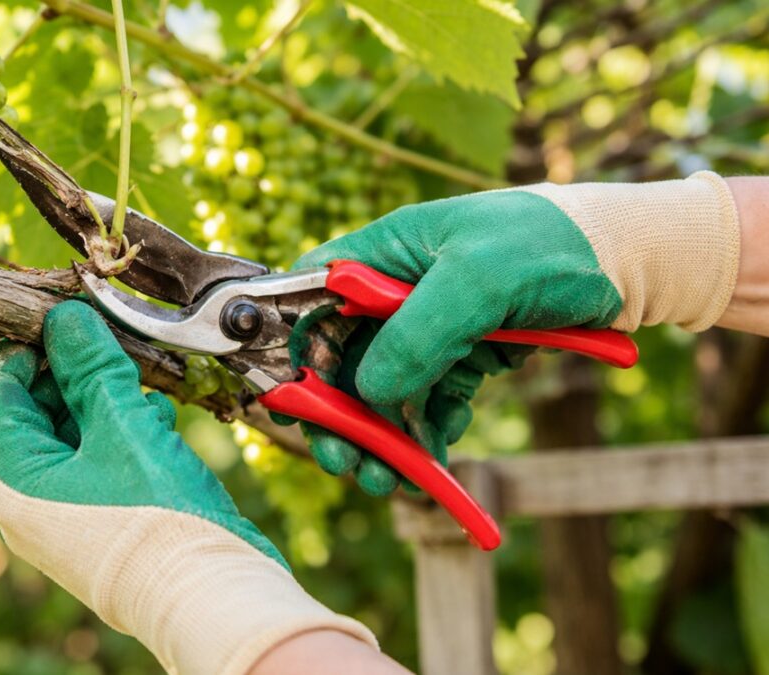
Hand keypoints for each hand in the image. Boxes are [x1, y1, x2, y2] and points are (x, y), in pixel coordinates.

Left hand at [0, 301, 374, 673]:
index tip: (63, 311)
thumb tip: (64, 316)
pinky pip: (95, 457)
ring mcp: (63, 511)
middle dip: (70, 366)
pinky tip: (156, 413)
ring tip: (141, 374)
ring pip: (69, 431)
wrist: (209, 598)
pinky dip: (119, 428)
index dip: (22, 341)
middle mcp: (27, 496)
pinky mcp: (100, 518)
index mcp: (12, 476)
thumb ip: (91, 367)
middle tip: (110, 334)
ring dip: (102, 394)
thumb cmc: (159, 518)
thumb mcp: (124, 427)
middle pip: (30, 408)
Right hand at [291, 173, 739, 494]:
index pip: (310, 300)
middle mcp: (392, 292)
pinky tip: (432, 461)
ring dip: (380, 439)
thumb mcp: (477, 280)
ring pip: (380, 391)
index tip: (294, 403)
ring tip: (388, 480)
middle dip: (338, 415)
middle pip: (339, 358)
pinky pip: (425, 403)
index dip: (293, 351)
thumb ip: (416, 335)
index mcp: (380, 255)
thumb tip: (367, 393)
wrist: (625, 264)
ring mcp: (425, 327)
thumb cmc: (548, 245)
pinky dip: (424, 435)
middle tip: (345, 464)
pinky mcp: (458, 356)